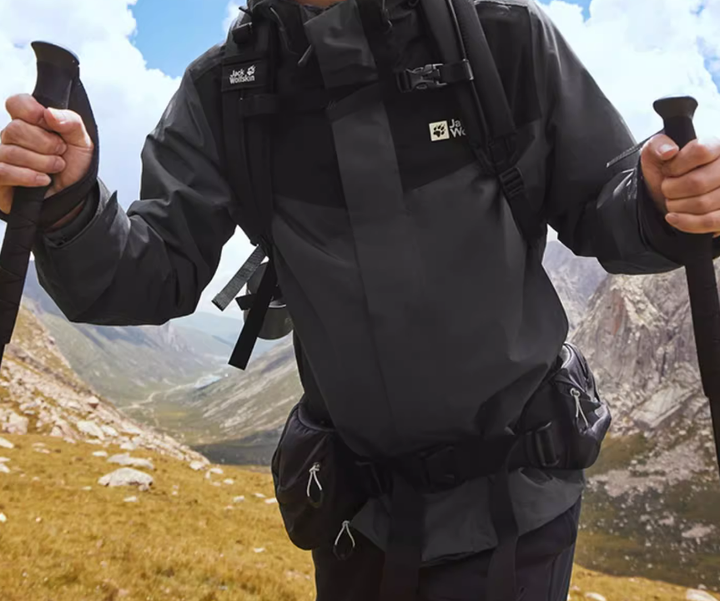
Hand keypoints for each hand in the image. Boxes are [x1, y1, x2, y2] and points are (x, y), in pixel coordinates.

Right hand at [0, 94, 93, 220]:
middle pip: (15, 128)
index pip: (17, 103)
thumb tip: (48, 112)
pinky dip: (27, 176)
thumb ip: (71, 122)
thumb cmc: (73, 168)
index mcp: (30, 123)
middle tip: (60, 153)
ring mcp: (2, 157)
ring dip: (42, 163)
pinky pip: (2, 171)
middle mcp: (11, 138)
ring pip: (11, 151)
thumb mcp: (82, 142)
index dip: (32, 111)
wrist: (73, 198)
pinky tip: (43, 180)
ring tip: (56, 168)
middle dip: (45, 144)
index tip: (50, 124)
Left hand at [641, 134, 719, 236]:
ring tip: (672, 201)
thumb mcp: (654, 155)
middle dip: (672, 190)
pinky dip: (686, 222)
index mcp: (715, 147)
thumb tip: (669, 151)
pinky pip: (711, 222)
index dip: (677, 166)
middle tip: (667, 189)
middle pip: (698, 182)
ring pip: (702, 204)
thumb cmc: (666, 175)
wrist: (666, 199)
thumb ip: (657, 145)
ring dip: (677, 206)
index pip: (700, 151)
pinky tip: (673, 217)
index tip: (668, 171)